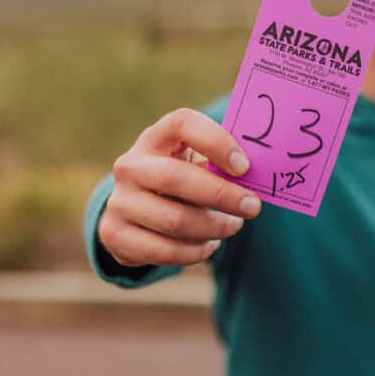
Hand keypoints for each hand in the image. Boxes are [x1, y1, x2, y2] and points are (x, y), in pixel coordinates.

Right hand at [98, 108, 260, 266]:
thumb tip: (259, 174)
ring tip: (234, 226)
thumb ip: (221, 163)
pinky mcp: (115, 235)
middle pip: (175, 178)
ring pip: (174, 220)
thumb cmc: (182, 177)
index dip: (215, 141)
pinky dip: (195, 251)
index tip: (244, 166)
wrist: (136, 208)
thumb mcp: (196, 162)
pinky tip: (210, 244)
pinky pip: (164, 251)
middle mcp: (130, 166)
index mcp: (155, 138)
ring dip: (214, 228)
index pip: (181, 123)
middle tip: (253, 206)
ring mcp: (119, 201)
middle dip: (222, 195)